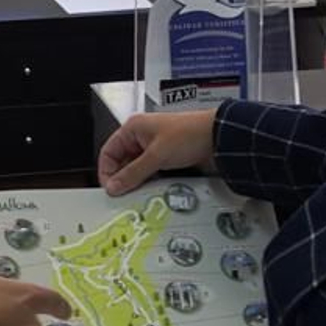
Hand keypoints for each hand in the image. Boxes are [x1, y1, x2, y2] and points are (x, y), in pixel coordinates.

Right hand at [98, 110, 215, 195]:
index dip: (106, 171)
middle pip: (122, 163)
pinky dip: (149, 183)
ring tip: (138, 195)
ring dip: (137, 182)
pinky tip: (151, 192)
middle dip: (122, 179)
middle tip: (123, 196)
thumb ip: (133, 173)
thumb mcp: (156, 155)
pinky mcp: (166, 159)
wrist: (219, 138)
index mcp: (134, 129)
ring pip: (137, 170)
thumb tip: (114, 186)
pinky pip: (151, 174)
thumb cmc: (190, 134)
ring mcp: (155, 149)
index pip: (109, 152)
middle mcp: (142, 138)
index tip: (109, 189)